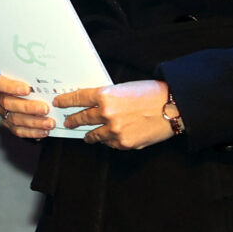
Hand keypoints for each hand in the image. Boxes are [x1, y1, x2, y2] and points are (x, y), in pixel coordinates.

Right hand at [0, 72, 56, 139]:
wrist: (24, 90)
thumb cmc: (26, 80)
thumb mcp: (27, 74)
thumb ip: (31, 77)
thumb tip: (46, 77)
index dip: (11, 87)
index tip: (27, 89)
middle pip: (9, 104)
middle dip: (28, 107)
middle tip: (45, 109)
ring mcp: (3, 113)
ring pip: (15, 119)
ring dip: (34, 122)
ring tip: (49, 123)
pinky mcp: (9, 124)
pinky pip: (19, 131)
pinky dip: (33, 132)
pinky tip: (44, 130)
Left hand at [55, 79, 177, 148]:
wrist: (173, 107)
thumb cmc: (152, 93)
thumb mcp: (125, 88)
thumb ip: (108, 97)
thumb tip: (94, 103)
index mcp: (105, 95)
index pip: (78, 98)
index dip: (66, 101)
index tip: (59, 103)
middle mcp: (106, 113)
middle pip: (82, 118)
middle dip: (73, 120)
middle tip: (68, 122)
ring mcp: (114, 130)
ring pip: (94, 135)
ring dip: (89, 135)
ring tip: (86, 135)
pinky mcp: (123, 143)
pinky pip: (110, 143)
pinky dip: (108, 140)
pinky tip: (109, 138)